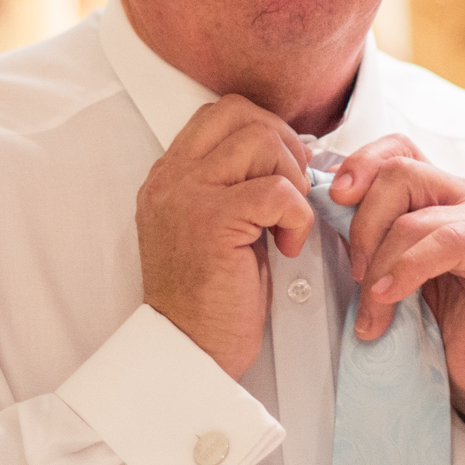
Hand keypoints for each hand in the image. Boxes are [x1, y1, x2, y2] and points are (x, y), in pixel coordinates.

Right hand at [137, 96, 313, 380]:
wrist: (186, 352)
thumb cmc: (209, 299)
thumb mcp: (214, 228)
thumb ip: (233, 186)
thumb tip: (289, 155)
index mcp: (168, 177)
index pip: (219, 114)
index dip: (264, 131)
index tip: (281, 174)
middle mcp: (170, 179)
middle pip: (240, 112)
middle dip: (283, 144)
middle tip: (293, 191)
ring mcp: (186, 196)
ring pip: (260, 140)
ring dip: (291, 178)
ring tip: (287, 222)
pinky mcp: (212, 223)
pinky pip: (276, 191)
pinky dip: (296, 216)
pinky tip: (286, 247)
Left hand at [331, 136, 464, 441]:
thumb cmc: (439, 328)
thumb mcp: (391, 274)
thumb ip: (369, 240)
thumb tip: (318, 212)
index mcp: (436, 195)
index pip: (396, 150)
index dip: (360, 163)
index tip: (330, 199)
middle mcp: (464, 195)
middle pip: (398, 172)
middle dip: (362, 223)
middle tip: (355, 273)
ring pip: (414, 214)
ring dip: (381, 265)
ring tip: (373, 311)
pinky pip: (445, 241)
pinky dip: (407, 270)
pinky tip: (390, 298)